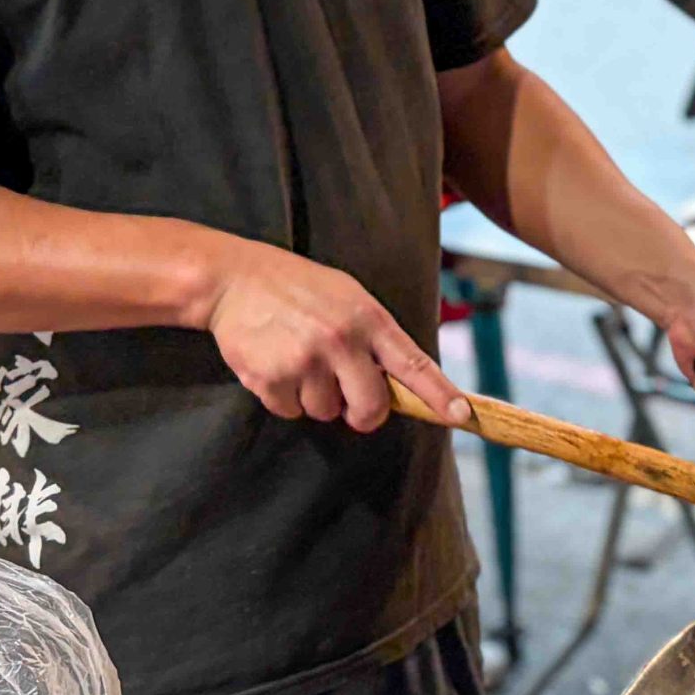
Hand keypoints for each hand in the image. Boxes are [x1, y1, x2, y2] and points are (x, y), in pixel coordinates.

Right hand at [198, 239, 465, 430]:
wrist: (234, 279)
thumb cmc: (299, 290)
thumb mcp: (349, 298)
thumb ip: (375, 338)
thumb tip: (397, 386)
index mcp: (368, 318)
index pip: (413, 364)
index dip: (439, 394)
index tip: (461, 415)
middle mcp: (341, 340)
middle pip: (370, 410)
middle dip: (362, 413)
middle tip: (348, 397)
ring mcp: (305, 361)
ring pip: (326, 413)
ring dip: (316, 398)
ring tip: (299, 359)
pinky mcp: (270, 378)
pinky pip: (291, 412)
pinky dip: (285, 397)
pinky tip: (276, 363)